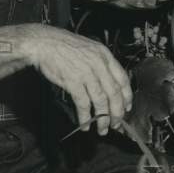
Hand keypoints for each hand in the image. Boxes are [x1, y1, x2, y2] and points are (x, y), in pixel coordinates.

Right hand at [17, 26, 131, 135]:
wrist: (45, 43)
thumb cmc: (65, 47)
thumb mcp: (90, 50)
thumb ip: (101, 65)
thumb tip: (108, 83)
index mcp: (105, 55)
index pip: (123, 78)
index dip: (127, 96)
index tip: (127, 107)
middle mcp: (99, 64)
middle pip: (114, 92)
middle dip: (117, 112)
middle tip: (117, 124)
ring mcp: (87, 73)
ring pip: (101, 100)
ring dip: (103, 118)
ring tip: (103, 129)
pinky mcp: (73, 81)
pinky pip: (83, 103)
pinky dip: (85, 116)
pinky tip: (85, 124)